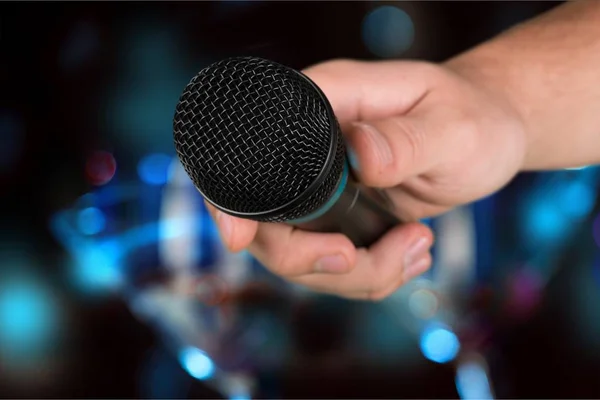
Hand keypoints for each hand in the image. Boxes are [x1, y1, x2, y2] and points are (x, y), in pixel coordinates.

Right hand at [205, 59, 526, 299]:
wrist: (491, 133)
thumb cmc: (476, 117)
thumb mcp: (453, 130)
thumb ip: (405, 141)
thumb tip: (359, 154)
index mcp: (324, 105)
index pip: (250, 151)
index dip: (232, 202)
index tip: (240, 241)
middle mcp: (310, 146)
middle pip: (267, 223)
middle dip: (314, 260)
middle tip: (361, 257)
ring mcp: (321, 184)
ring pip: (301, 254)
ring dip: (356, 273)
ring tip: (415, 247)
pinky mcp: (338, 213)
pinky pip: (332, 263)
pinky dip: (369, 274)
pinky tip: (410, 252)